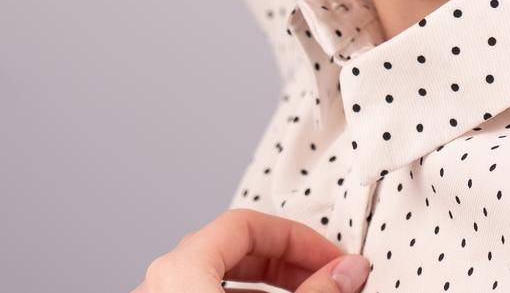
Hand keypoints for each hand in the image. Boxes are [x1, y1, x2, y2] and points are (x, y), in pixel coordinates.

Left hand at [129, 207, 371, 292]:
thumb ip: (316, 291)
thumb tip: (350, 269)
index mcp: (181, 267)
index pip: (248, 223)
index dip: (299, 237)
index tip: (335, 259)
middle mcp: (159, 283)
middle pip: (233, 249)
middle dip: (289, 261)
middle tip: (330, 278)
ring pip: (219, 280)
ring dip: (271, 285)